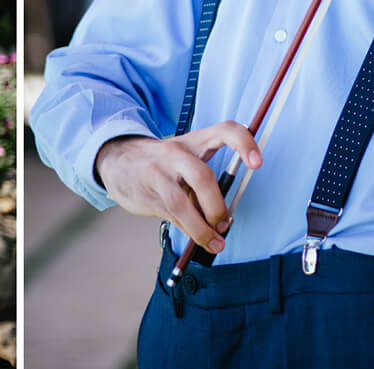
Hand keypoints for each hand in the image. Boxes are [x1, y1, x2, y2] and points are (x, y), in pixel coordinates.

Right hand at [93, 122, 260, 253]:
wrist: (116, 159)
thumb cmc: (161, 163)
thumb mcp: (184, 159)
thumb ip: (204, 183)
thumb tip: (223, 220)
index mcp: (193, 141)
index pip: (224, 131)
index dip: (244, 143)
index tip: (257, 163)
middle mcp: (175, 154)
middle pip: (203, 177)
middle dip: (217, 207)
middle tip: (225, 224)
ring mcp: (158, 174)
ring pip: (182, 205)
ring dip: (202, 229)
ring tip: (214, 243)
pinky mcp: (146, 194)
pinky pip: (171, 217)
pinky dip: (187, 230)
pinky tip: (192, 234)